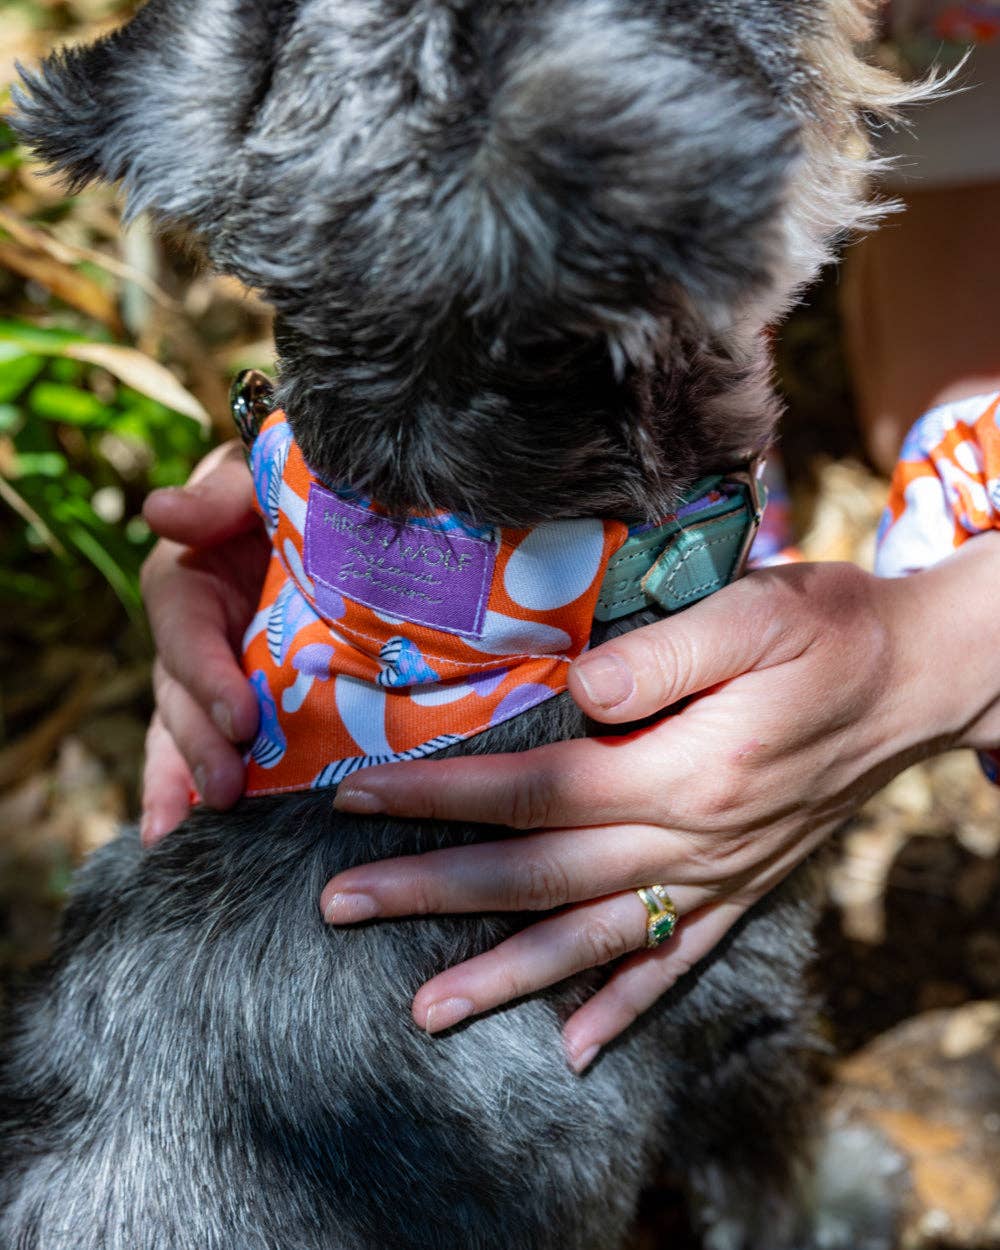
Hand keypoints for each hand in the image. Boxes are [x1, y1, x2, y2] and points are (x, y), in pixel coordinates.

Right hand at [140, 441, 267, 844]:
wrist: (334, 509)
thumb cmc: (291, 484)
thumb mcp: (257, 477)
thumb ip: (218, 496)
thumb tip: (159, 513)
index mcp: (187, 582)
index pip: (186, 636)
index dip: (207, 679)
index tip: (241, 719)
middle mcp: (195, 637)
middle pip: (181, 699)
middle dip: (197, 749)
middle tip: (224, 794)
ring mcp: (222, 673)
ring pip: (189, 732)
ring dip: (184, 783)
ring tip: (184, 835)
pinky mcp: (253, 699)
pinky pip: (222, 744)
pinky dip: (202, 785)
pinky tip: (196, 831)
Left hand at [322, 541, 999, 1071]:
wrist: (914, 680)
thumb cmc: (831, 632)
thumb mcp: (754, 611)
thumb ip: (660, 653)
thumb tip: (575, 692)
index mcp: (684, 770)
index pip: (535, 788)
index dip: (440, 794)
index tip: (359, 795)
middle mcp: (693, 840)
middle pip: (541, 876)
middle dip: (434, 892)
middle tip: (341, 907)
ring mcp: (717, 876)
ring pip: (592, 940)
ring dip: (505, 976)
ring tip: (426, 1010)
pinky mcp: (742, 888)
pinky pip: (675, 962)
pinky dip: (623, 1008)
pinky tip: (579, 1049)